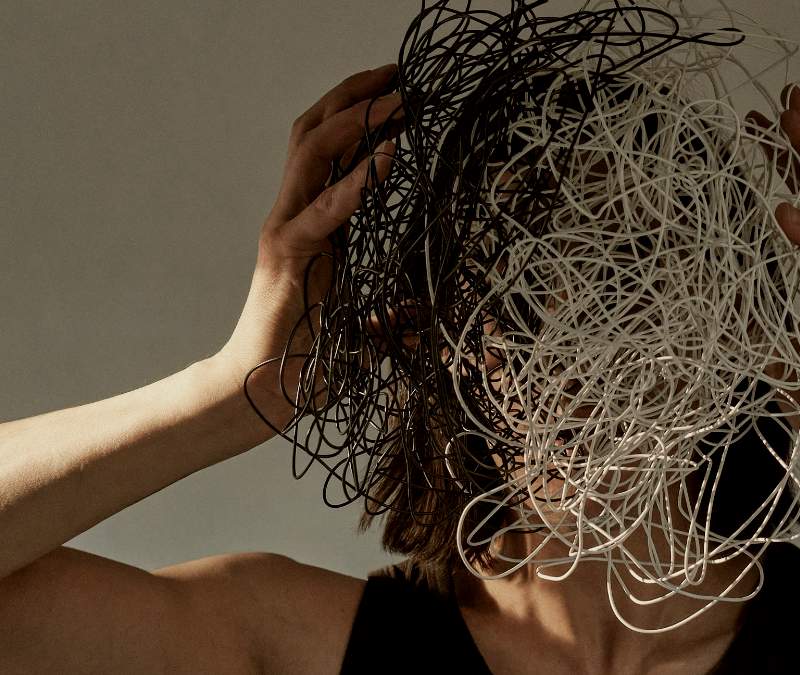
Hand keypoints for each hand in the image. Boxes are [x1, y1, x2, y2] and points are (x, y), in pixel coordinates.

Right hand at [212, 63, 400, 430]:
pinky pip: (323, 209)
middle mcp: (293, 215)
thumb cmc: (306, 359)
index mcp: (312, 224)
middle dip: (357, 96)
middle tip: (399, 75)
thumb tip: (415, 317)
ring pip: (312, 151)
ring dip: (358, 119)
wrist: (259, 392)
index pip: (329, 150)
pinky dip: (357, 181)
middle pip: (316, 132)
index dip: (360, 115)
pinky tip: (388, 156)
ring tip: (399, 99)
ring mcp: (285, 230)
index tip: (399, 93)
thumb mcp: (359, 328)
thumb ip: (386, 316)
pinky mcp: (287, 255)